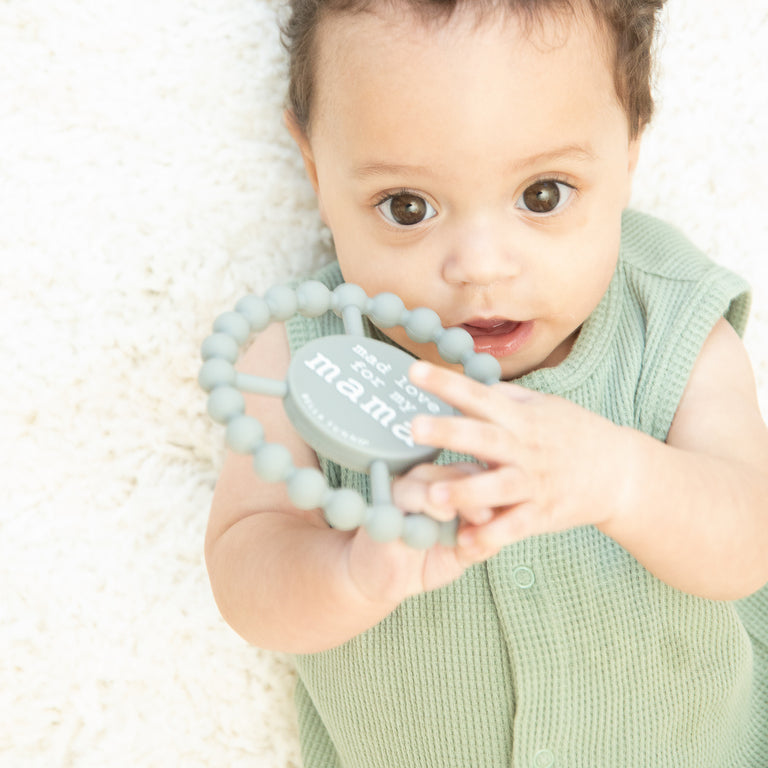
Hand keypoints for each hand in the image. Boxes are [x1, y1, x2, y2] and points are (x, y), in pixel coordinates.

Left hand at [402, 361, 628, 560]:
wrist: (620, 472)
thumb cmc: (575, 433)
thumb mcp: (544, 406)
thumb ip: (506, 397)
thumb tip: (472, 383)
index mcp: (519, 417)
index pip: (478, 395)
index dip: (446, 383)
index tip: (414, 371)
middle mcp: (524, 447)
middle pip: (482, 437)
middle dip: (448, 431)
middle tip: (413, 427)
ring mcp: (533, 482)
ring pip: (496, 487)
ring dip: (465, 490)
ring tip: (433, 494)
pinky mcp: (541, 514)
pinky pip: (514, 527)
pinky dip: (491, 536)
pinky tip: (464, 543)